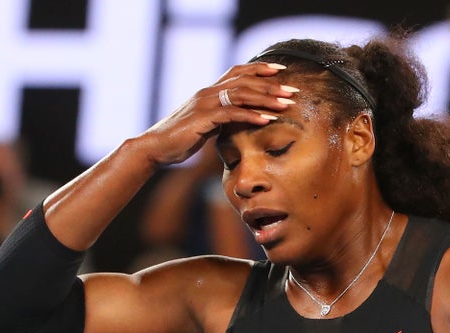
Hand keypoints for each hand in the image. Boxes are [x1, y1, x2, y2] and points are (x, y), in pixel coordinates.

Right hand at [139, 62, 297, 166]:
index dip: (260, 68)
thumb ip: (222, 117)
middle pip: (245, 81)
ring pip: (241, 94)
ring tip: (286, 104)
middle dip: (272, 85)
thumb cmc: (181, 138)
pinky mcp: (203, 118)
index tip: (281, 71)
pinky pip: (232, 113)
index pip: (238, 71)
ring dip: (266, 99)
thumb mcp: (206, 124)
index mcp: (210, 90)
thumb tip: (239, 119)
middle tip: (293, 91)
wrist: (156, 147)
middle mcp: (208, 92)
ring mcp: (205, 103)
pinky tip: (267, 120)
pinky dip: (251, 115)